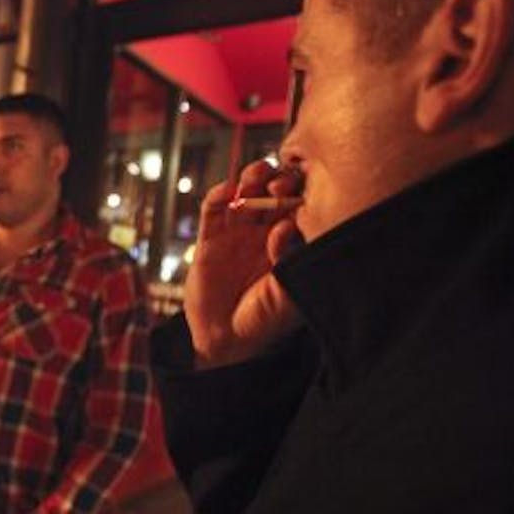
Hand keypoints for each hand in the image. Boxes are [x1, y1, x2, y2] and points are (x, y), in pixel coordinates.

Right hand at [184, 160, 305, 367]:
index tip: (304, 193)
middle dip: (278, 181)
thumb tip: (287, 226)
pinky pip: (213, 211)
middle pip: (272, 193)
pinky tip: (227, 190)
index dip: (301, 195)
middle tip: (280, 183)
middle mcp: (263, 233)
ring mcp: (235, 233)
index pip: (298, 208)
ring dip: (251, 178)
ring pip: (244, 194)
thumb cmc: (264, 320)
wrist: (226, 338)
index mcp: (288, 243)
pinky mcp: (209, 239)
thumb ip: (289, 261)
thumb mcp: (286, 294)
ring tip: (256, 174)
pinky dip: (218, 196)